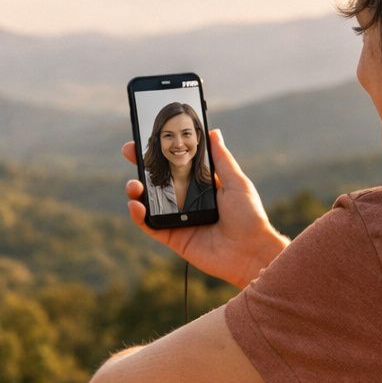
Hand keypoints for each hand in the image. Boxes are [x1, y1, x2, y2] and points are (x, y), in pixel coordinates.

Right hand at [123, 129, 287, 288]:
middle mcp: (187, 200)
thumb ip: (221, 158)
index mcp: (201, 185)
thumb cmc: (250, 217)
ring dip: (136, 190)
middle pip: (157, 180)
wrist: (252, 251)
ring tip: (134, 184)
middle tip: (129, 151)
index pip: (175, 164)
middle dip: (140, 164)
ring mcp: (178, 219)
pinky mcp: (173, 237)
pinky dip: (139, 216)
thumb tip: (213, 131)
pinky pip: (150, 225)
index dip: (160, 152)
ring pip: (149, 202)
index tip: (147, 137)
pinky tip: (136, 205)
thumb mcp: (237, 182)